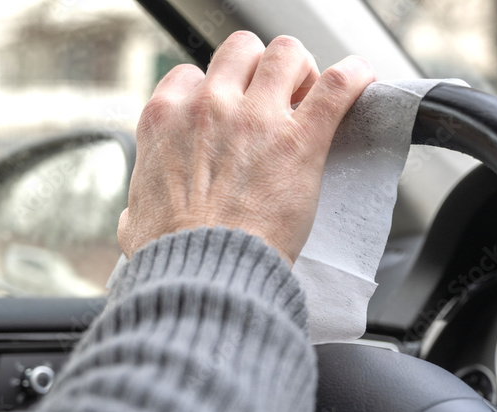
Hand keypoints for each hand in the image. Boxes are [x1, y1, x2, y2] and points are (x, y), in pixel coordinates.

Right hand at [117, 32, 374, 264]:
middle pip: (241, 51)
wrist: (206, 275)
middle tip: (276, 102)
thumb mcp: (135, 221)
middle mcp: (208, 106)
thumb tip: (138, 217)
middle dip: (261, 70)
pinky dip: (353, 78)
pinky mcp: (299, 139)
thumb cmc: (172, 256)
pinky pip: (337, 87)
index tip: (233, 115)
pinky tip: (361, 81)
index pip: (194, 75)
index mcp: (165, 119)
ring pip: (286, 54)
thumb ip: (140, 205)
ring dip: (302, 71)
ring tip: (311, 97)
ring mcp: (255, 117)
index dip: (218, 93)